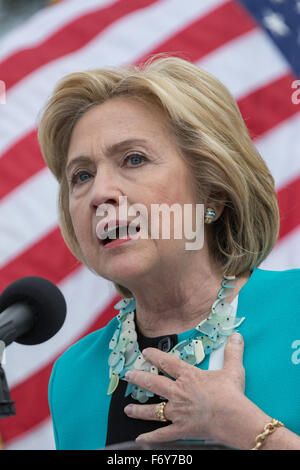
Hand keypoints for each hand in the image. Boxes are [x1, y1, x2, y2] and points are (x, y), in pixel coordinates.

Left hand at [124, 332, 251, 445]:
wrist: (234, 418)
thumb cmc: (232, 394)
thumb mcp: (233, 370)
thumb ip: (232, 352)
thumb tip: (237, 336)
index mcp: (189, 376)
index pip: (167, 363)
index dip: (155, 356)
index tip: (145, 352)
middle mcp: (179, 392)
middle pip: (154, 383)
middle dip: (139, 378)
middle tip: (128, 375)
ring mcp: (178, 412)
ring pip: (154, 409)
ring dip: (139, 410)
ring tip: (127, 409)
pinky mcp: (181, 429)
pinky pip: (163, 434)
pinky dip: (151, 437)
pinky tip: (140, 439)